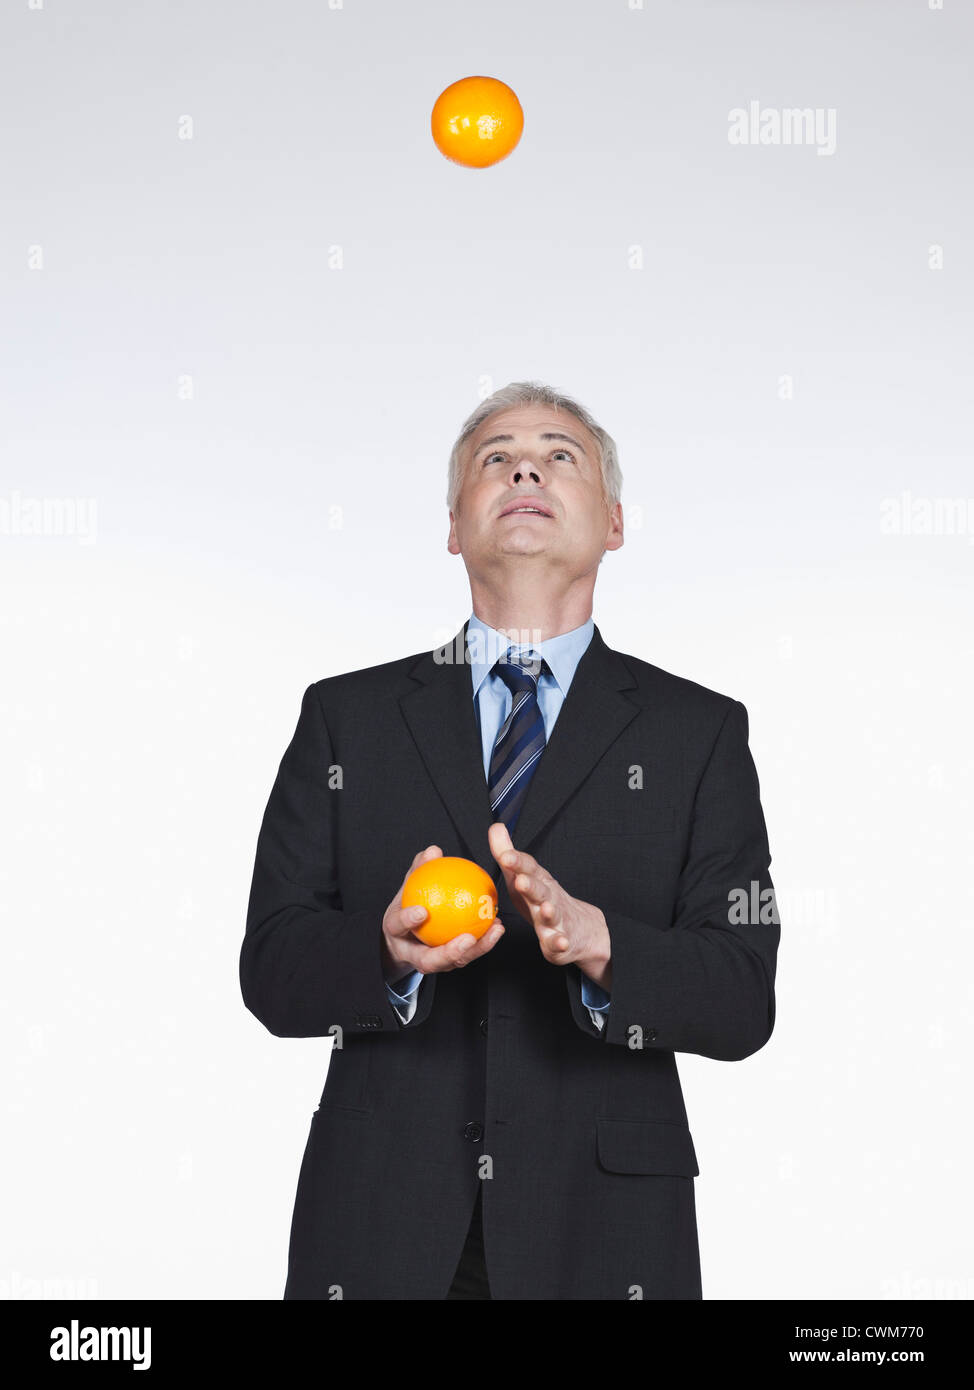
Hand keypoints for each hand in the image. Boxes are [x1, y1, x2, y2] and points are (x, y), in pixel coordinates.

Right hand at [380, 844, 504, 980]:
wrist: (404, 938)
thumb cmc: (407, 906)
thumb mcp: (408, 887)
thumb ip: (419, 870)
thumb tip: (433, 850)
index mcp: (396, 932)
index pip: (398, 926)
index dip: (408, 920)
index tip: (423, 911)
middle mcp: (412, 954)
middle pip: (428, 961)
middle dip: (449, 952)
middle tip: (468, 938)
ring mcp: (432, 963)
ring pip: (454, 963)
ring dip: (477, 949)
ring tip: (494, 929)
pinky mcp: (449, 964)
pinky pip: (468, 955)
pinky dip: (485, 942)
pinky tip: (498, 925)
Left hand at [487, 822, 611, 989]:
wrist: (581, 928)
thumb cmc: (542, 899)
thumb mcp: (524, 876)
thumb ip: (508, 854)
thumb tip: (495, 827)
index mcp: (538, 881)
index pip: (528, 868)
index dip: (518, 862)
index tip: (506, 856)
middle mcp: (549, 897)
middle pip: (540, 890)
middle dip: (532, 886)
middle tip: (522, 881)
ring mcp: (556, 919)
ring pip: (552, 915)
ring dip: (549, 912)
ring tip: (545, 909)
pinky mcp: (560, 942)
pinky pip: (559, 943)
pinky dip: (560, 943)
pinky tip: (560, 943)